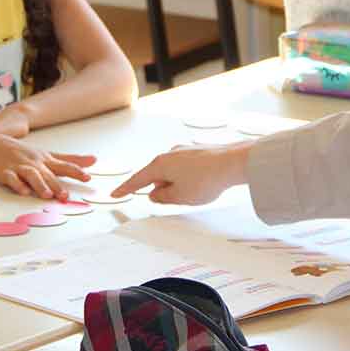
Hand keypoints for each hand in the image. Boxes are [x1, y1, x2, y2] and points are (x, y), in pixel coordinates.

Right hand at [0, 135, 94, 198]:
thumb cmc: (26, 153)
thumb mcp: (50, 155)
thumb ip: (71, 160)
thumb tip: (94, 160)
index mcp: (46, 161)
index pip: (64, 166)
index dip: (76, 171)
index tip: (87, 178)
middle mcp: (35, 164)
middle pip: (48, 175)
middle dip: (57, 186)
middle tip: (65, 197)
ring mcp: (20, 168)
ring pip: (31, 176)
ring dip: (39, 185)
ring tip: (47, 195)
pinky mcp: (5, 173)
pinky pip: (12, 179)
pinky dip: (18, 185)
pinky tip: (23, 191)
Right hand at [111, 142, 251, 204]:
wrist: (233, 162)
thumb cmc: (207, 178)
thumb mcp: (179, 197)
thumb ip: (162, 197)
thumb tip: (155, 194)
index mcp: (160, 165)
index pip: (137, 180)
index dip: (126, 189)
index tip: (116, 194)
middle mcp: (169, 154)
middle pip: (157, 177)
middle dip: (164, 190)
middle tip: (178, 199)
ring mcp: (184, 151)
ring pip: (173, 173)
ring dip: (178, 185)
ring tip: (196, 192)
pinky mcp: (198, 152)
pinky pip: (187, 169)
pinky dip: (190, 179)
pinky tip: (203, 184)